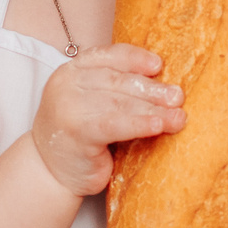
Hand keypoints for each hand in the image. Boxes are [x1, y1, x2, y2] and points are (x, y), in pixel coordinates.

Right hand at [28, 43, 183, 196]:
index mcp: (72, 70)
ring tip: (178, 117)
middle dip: (151, 89)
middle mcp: (67, 84)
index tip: (159, 65)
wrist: (49, 171)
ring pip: (119, 103)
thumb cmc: (78, 136)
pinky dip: (139, 124)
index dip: (135, 59)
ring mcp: (68, 107)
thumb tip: (164, 84)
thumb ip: (115, 89)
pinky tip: (158, 126)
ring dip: (153, 109)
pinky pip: (114, 124)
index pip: (108, 56)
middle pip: (117, 81)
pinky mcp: (76, 132)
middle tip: (178, 97)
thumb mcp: (92, 103)